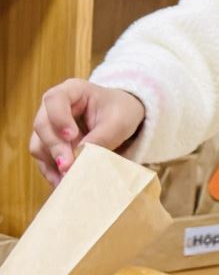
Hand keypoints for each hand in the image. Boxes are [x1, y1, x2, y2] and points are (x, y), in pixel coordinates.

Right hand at [29, 80, 145, 185]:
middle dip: (56, 148)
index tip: (72, 135)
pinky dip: (52, 171)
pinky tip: (64, 183)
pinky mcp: (50, 144)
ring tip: (68, 179)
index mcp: (72, 90)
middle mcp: (53, 107)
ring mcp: (49, 126)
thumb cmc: (121, 111)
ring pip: (39, 145)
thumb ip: (100, 138)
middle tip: (69, 167)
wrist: (122, 116)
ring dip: (52, 163)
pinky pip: (44, 159)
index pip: (54, 100)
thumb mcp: (119, 122)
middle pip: (43, 126)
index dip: (58, 118)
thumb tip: (79, 161)